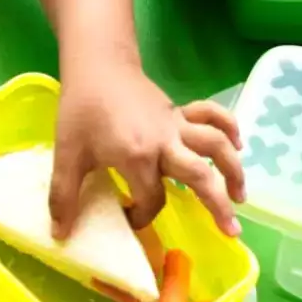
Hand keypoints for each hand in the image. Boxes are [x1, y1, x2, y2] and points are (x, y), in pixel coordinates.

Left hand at [49, 63, 244, 238]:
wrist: (97, 66)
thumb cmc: (81, 109)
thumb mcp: (67, 153)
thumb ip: (64, 196)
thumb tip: (60, 235)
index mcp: (136, 156)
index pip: (152, 199)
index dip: (142, 216)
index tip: (130, 218)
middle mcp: (164, 142)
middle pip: (201, 175)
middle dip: (218, 206)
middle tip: (231, 232)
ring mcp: (175, 125)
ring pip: (215, 145)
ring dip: (233, 170)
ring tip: (241, 197)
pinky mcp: (180, 111)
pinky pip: (212, 116)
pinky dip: (229, 127)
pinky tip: (238, 145)